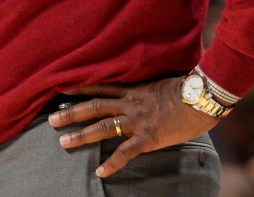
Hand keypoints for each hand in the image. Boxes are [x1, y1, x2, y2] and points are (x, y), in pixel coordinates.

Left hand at [47, 77, 219, 177]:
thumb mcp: (164, 81)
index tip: (61, 88)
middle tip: (51, 120)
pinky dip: (112, 163)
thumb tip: (147, 86)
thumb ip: (150, 85)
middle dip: (71, 113)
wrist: (202, 97)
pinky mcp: (148, 137)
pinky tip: (100, 172)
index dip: (81, 87)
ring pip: (103, 127)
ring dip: (81, 135)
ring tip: (63, 143)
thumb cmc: (188, 88)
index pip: (101, 86)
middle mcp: (130, 103)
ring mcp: (137, 120)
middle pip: (94, 106)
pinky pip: (126, 152)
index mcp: (134, 89)